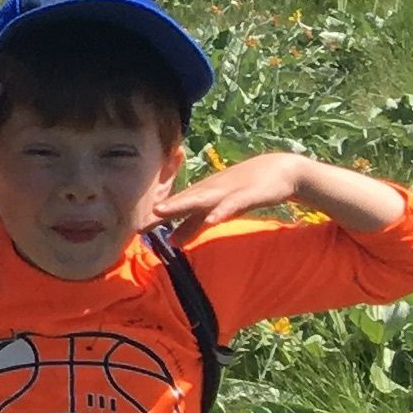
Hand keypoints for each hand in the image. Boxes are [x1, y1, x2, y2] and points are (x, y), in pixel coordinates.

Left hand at [154, 149, 316, 238]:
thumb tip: (172, 241)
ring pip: (202, 199)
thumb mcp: (215, 210)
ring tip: (161, 212)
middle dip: (160, 212)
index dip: (154, 219)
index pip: (173, 208)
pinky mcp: (248, 194)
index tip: (132, 230)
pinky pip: (233, 204)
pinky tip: (212, 219)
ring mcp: (228, 191)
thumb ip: (194, 225)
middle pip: (181, 202)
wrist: (280, 171)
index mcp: (200, 195)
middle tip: (138, 224)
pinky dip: (222, 211)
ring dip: (182, 206)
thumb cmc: (242, 190)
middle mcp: (209, 191)